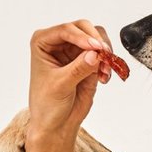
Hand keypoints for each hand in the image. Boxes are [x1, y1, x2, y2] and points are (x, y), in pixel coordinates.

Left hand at [27, 19, 129, 135]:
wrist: (56, 124)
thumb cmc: (47, 104)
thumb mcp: (60, 85)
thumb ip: (78, 68)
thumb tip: (95, 54)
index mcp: (43, 42)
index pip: (65, 30)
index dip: (82, 36)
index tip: (95, 47)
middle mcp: (59, 42)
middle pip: (83, 27)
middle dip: (96, 40)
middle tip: (104, 55)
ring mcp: (75, 50)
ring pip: (97, 37)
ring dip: (104, 51)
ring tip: (104, 71)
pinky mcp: (88, 61)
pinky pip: (104, 53)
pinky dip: (108, 62)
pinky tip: (104, 78)